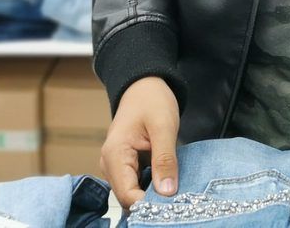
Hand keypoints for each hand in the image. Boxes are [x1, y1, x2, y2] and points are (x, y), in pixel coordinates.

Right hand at [99, 76, 179, 208]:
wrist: (144, 85)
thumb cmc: (152, 100)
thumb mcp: (164, 127)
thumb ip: (165, 160)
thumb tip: (167, 193)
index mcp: (114, 154)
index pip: (128, 196)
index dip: (150, 204)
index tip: (174, 204)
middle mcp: (110, 164)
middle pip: (128, 199)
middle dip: (152, 202)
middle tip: (179, 198)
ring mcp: (116, 167)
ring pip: (133, 195)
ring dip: (153, 196)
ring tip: (176, 190)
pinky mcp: (125, 167)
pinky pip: (136, 186)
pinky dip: (152, 188)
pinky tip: (168, 183)